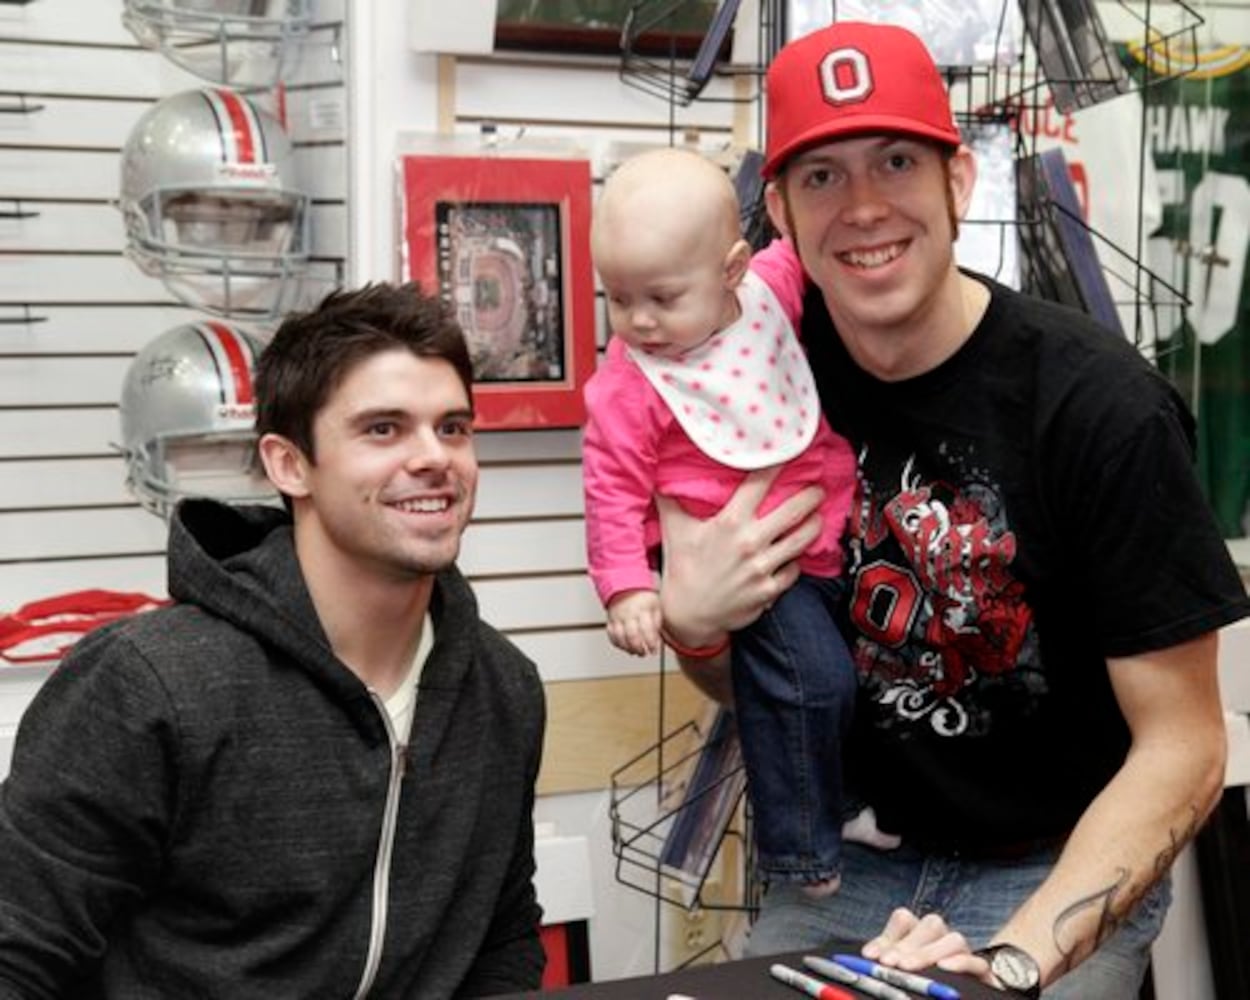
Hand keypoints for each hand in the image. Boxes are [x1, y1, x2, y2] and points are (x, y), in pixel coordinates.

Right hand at [606, 590, 662, 655]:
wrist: (626, 586)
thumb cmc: (643, 598)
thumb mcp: (656, 607)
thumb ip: (657, 624)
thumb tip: (657, 641)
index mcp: (643, 610)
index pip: (647, 630)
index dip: (651, 644)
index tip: (654, 651)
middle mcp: (629, 614)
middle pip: (632, 636)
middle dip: (639, 649)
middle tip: (645, 653)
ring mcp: (618, 617)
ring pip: (620, 638)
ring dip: (628, 649)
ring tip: (636, 652)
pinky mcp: (610, 620)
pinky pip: (611, 636)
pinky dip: (618, 644)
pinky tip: (625, 646)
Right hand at [656, 467, 822, 647]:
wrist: (687, 616)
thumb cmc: (681, 571)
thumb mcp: (675, 531)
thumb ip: (671, 501)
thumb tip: (659, 478)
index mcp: (729, 523)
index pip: (758, 484)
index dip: (776, 465)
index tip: (787, 452)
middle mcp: (749, 542)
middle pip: (793, 510)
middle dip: (811, 495)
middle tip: (816, 489)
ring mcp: (762, 567)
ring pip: (802, 539)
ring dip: (814, 525)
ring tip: (816, 518)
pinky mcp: (769, 590)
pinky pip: (794, 570)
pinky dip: (796, 562)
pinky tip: (795, 555)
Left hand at [863, 908, 996, 986]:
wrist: (954, 997)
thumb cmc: (926, 987)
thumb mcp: (903, 975)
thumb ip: (888, 968)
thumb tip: (867, 960)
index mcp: (920, 936)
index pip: (904, 920)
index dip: (888, 935)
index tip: (871, 956)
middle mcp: (942, 940)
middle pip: (929, 925)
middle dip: (907, 944)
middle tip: (890, 963)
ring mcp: (964, 954)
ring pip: (953, 938)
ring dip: (929, 952)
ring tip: (909, 968)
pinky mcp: (982, 974)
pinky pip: (977, 962)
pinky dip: (961, 962)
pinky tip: (944, 968)